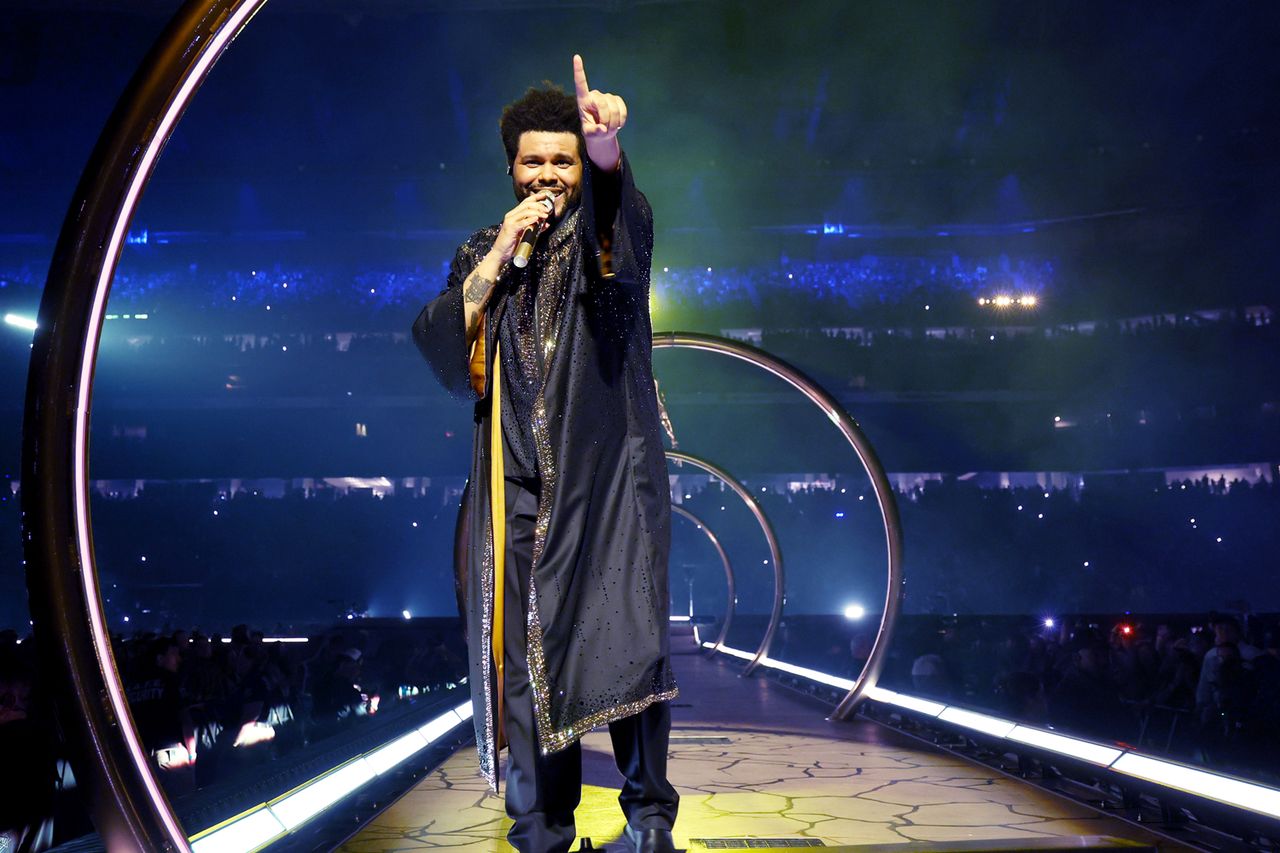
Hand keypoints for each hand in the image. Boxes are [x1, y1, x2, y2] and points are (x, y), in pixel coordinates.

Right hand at [488, 189, 556, 263]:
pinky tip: (537, 219)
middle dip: (539, 205)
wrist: (501, 253)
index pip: (525, 202)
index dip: (536, 197)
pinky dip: (530, 219)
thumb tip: (546, 224)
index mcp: (514, 215)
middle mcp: (511, 215)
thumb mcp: (525, 234)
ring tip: (545, 215)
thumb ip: (535, 228)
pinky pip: (522, 222)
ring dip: (537, 212)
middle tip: (547, 210)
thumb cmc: (512, 244)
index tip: (545, 196)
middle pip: (527, 204)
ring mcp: (510, 221)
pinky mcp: (510, 228)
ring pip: (525, 211)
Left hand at [574, 54, 624, 170]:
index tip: (576, 57)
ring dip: (613, 123)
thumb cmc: (592, 132)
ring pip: (614, 109)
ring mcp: (607, 96)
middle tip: (604, 131)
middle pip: (603, 105)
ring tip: (609, 129)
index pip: (580, 83)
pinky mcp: (617, 100)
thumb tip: (602, 129)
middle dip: (605, 120)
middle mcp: (595, 95)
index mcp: (583, 100)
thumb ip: (593, 132)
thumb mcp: (589, 135)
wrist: (603, 132)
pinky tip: (617, 124)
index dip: (579, 71)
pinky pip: (622, 109)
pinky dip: (621, 120)